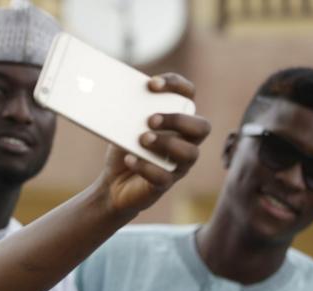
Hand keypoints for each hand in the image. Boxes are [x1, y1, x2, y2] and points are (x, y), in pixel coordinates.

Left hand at [96, 73, 210, 218]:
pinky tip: (130, 159)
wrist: (112, 184)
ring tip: (142, 139)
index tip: (152, 84)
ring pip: (190, 153)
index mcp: (177, 119)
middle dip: (178, 120)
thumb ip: (127, 110)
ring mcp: (178, 164)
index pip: (188, 95)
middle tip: (151, 119)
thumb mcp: (122, 126)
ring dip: (166, 143)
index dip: (175, 85)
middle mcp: (185, 141)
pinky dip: (146, 167)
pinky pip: (164, 177)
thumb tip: (112, 93)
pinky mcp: (164, 184)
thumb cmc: (124, 148)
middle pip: (201, 126)